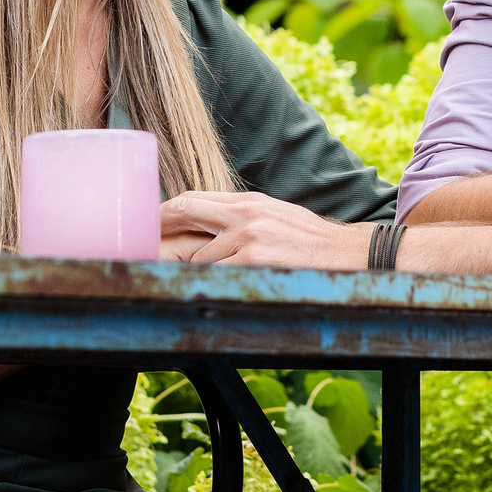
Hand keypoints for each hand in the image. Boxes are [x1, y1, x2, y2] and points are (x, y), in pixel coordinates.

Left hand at [161, 191, 372, 268]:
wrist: (350, 255)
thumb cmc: (312, 243)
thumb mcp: (276, 218)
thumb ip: (243, 220)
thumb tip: (210, 230)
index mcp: (250, 202)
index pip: (194, 198)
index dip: (165, 211)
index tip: (147, 223)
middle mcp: (246, 214)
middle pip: (186, 211)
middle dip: (160, 229)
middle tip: (142, 247)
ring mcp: (249, 237)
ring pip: (200, 259)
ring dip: (201, 275)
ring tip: (212, 285)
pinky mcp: (256, 261)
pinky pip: (220, 277)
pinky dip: (217, 287)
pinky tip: (225, 292)